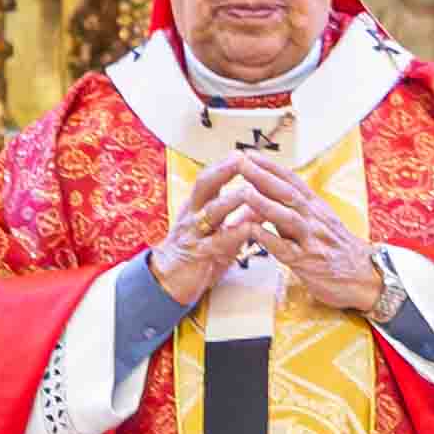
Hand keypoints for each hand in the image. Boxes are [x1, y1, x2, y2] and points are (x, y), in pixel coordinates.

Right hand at [147, 155, 262, 303]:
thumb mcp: (219, 231)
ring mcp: (194, 233)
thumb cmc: (198, 252)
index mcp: (198, 206)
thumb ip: (240, 217)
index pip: (210, 177)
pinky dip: (233, 235)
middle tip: (240, 158)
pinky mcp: (198, 254)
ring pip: (211, 212)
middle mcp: (193, 214)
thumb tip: (263, 202)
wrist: (170, 281)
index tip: (243, 152)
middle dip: (222, 171)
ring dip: (230, 200)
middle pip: (204, 186)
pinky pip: (216, 242)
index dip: (225, 164)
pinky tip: (249, 230)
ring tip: (248, 190)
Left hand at [227, 161, 387, 314]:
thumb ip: (295, 212)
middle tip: (241, 162)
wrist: (367, 276)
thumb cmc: (339, 249)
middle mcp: (314, 218)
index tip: (249, 153)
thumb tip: (267, 197)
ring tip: (244, 192)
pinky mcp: (308, 262)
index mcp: (316, 207)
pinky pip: (286, 250)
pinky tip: (253, 232)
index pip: (291, 180)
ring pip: (288, 217)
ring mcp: (312, 240)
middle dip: (263, 176)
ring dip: (265, 204)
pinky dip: (269, 239)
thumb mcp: (321, 223)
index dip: (270, 165)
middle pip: (287, 192)